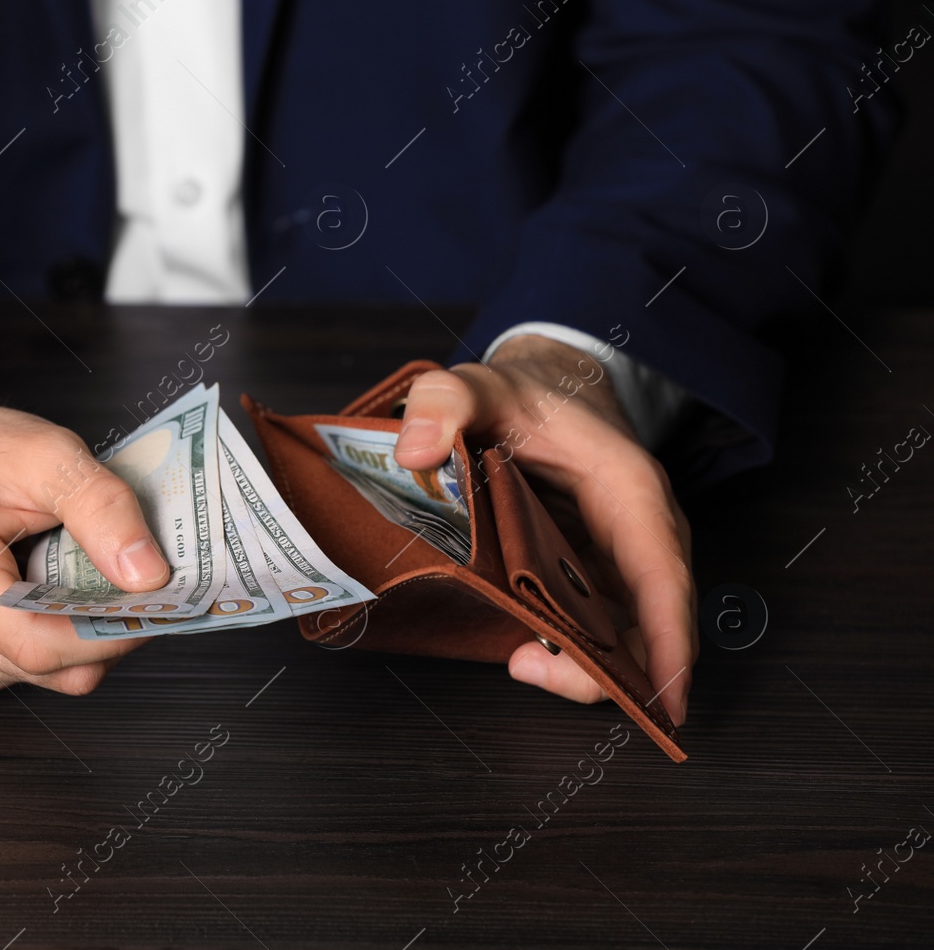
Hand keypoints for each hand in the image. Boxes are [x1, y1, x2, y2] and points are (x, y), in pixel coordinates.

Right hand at [0, 384, 169, 694]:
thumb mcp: (45, 454)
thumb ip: (102, 509)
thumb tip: (147, 573)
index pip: (43, 644)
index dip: (111, 631)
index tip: (157, 601)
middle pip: (48, 667)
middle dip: (106, 630)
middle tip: (140, 582)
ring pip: (43, 676)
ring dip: (82, 634)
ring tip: (92, 577)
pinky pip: (24, 670)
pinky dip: (56, 637)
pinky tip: (60, 592)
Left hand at [392, 336, 695, 724]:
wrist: (549, 384)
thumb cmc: (529, 392)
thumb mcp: (480, 382)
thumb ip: (446, 400)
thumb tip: (415, 449)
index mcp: (630, 490)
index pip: (662, 575)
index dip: (668, 640)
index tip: (664, 700)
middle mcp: (640, 531)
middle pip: (650, 621)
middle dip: (612, 668)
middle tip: (532, 673)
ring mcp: (619, 557)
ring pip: (625, 631)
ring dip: (586, 663)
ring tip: (522, 665)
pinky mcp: (595, 571)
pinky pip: (596, 623)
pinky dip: (570, 646)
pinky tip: (525, 651)